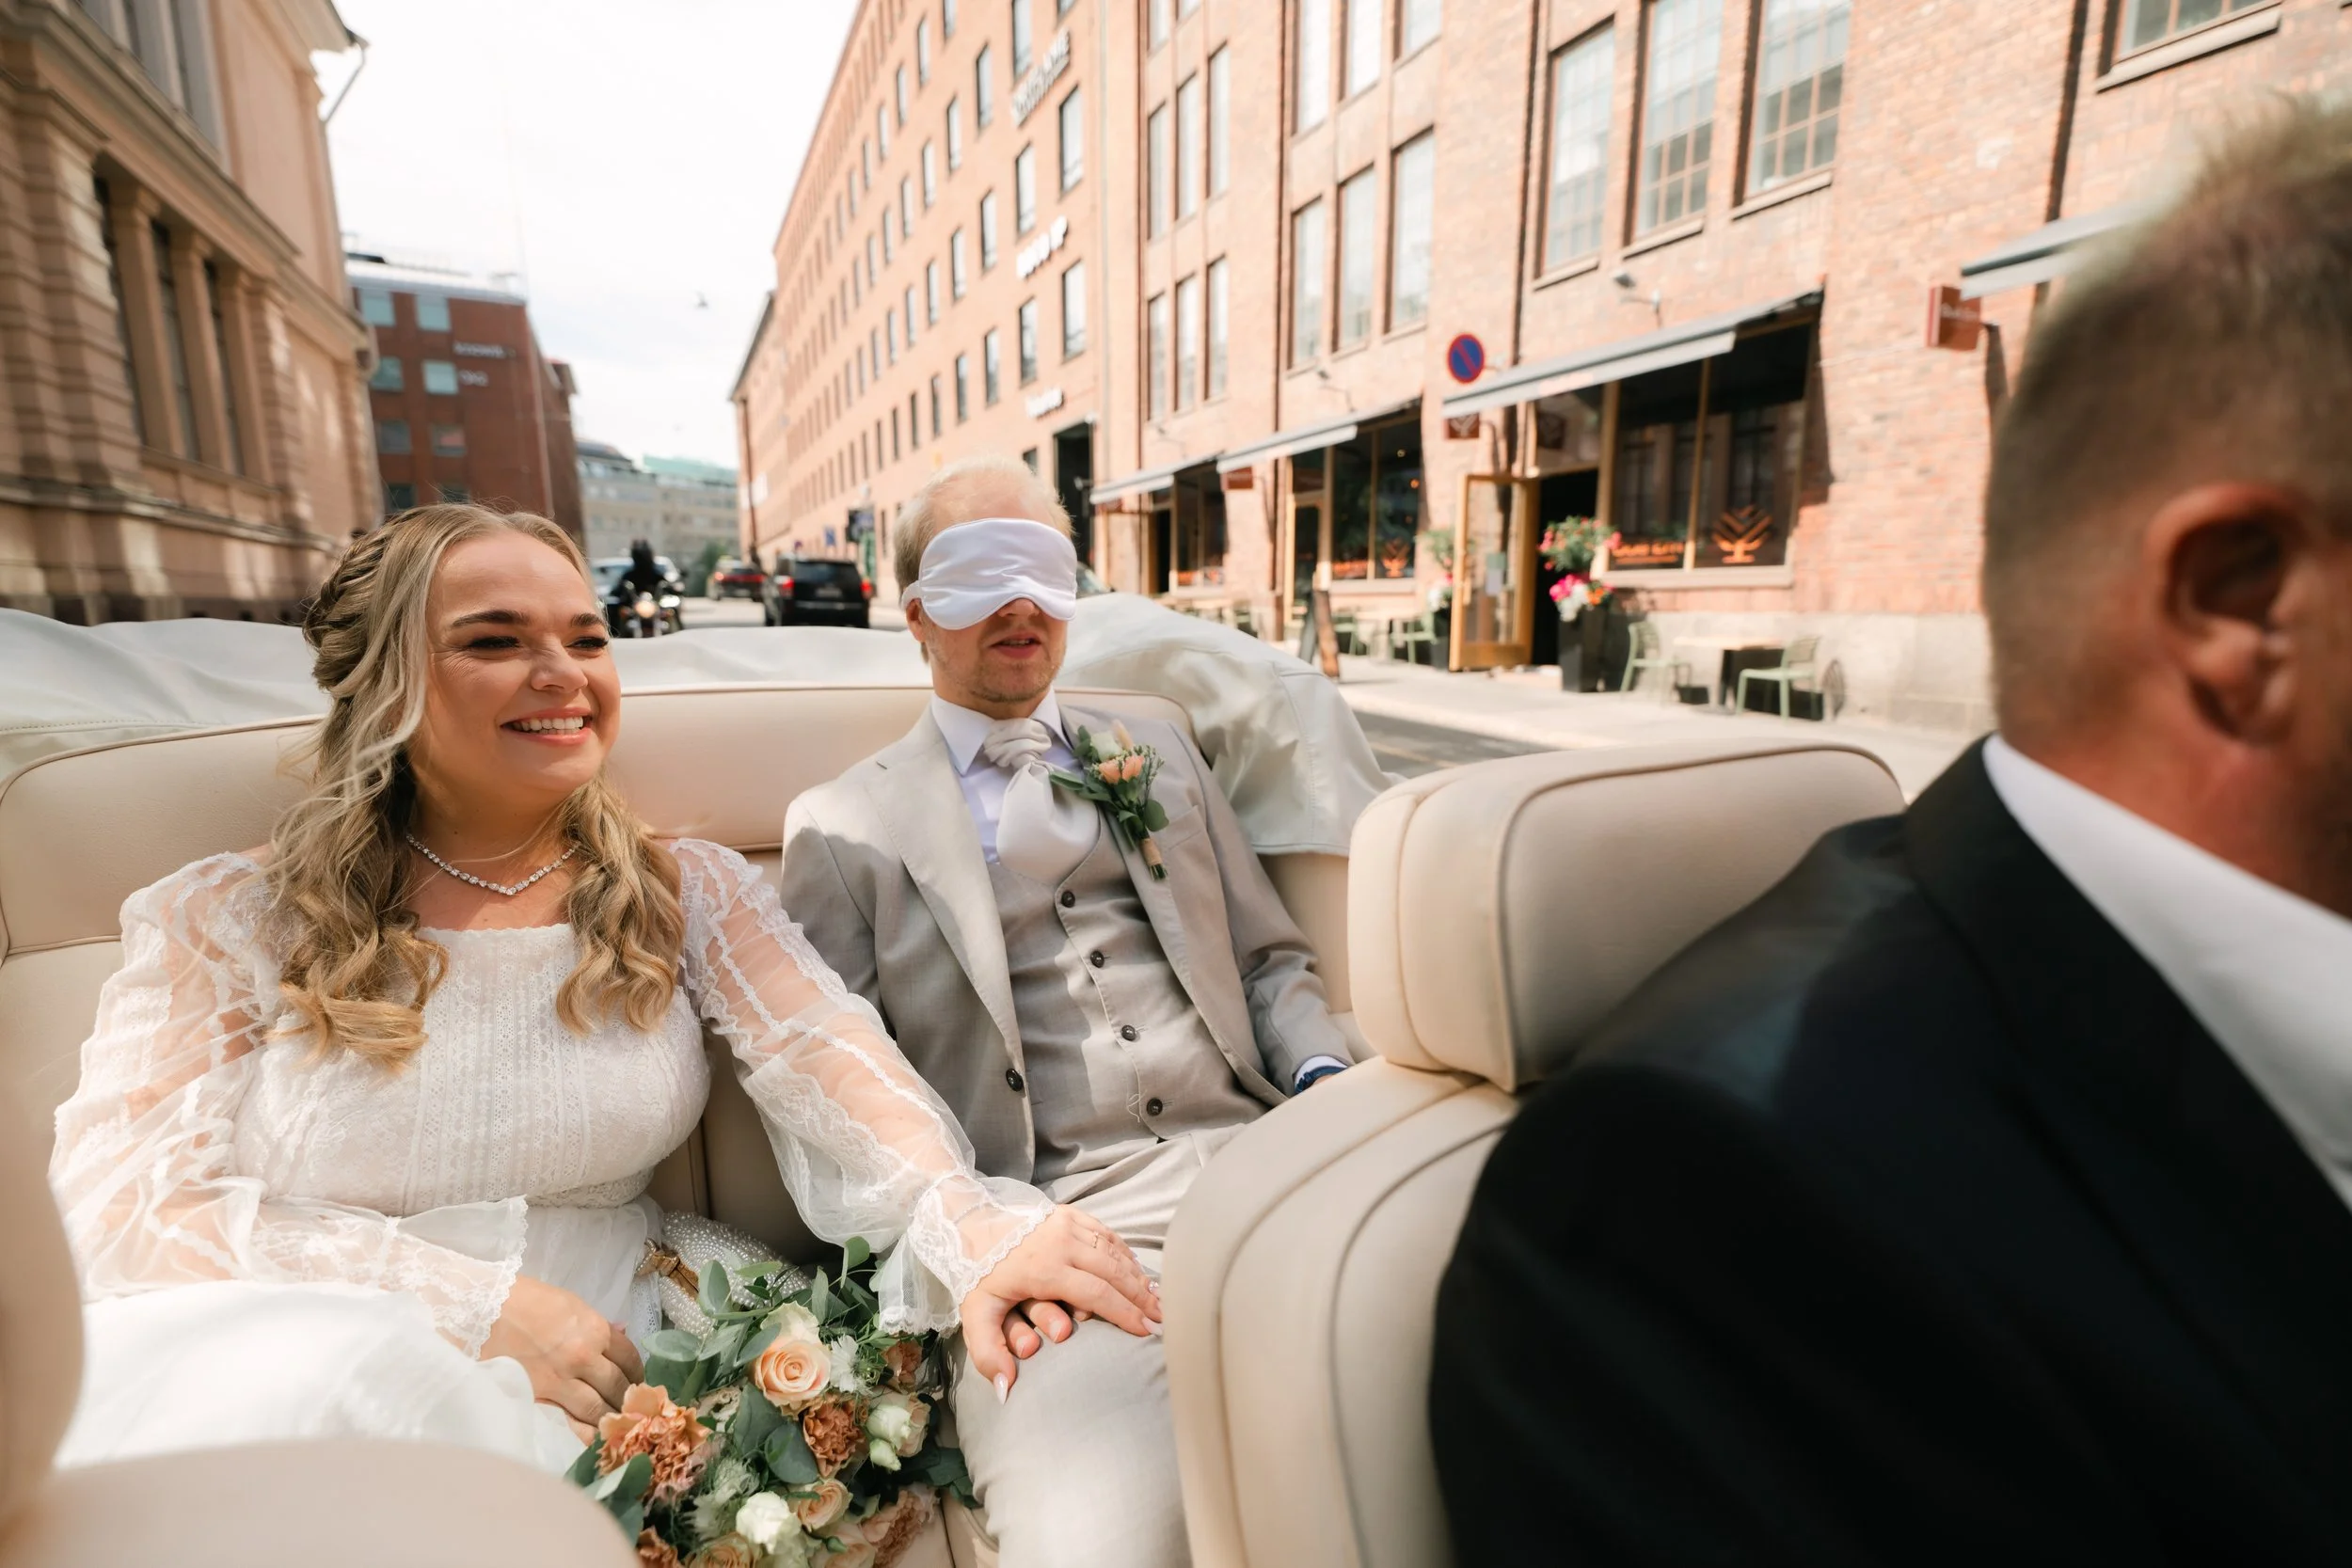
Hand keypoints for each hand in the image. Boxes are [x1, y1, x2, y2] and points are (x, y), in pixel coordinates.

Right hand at [480, 1275, 646, 1441]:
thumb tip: (622, 1333)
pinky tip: (590, 1438)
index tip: (636, 1382)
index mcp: (594, 1329)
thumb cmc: (524, 1300)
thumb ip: (596, 1325)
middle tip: (629, 1409)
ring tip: (612, 1425)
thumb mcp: (568, 1304)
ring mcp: (560, 1380)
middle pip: (617, 1386)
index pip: (629, 1357)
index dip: (636, 1372)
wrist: (481, 1309)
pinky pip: (568, 1423)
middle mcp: (583, 1356)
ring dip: (608, 1419)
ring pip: (597, 1409)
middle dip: (626, 1399)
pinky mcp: (537, 1398)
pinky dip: (583, 1433)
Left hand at [960, 1206, 1158, 1398]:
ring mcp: (1067, 1224)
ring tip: (1157, 1300)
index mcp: (1044, 1267)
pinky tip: (1137, 1272)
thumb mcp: (975, 1313)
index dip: (1124, 1314)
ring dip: (1137, 1277)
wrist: (968, 1222)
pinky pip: (1106, 1235)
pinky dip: (1125, 1255)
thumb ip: (988, 1353)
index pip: (1096, 1294)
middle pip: (1113, 1273)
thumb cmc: (976, 1272)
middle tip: (1162, 1319)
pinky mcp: (1070, 1214)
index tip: (1145, 1331)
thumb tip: (1006, 1390)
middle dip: (1141, 1298)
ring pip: (1114, 1252)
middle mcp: (1061, 1242)